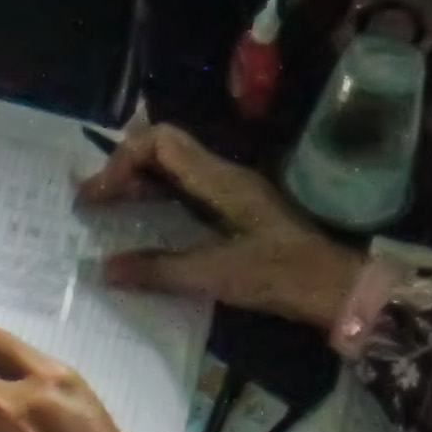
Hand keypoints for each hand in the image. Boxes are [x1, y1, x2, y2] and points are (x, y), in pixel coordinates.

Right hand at [81, 121, 365, 326]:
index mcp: (221, 179)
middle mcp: (225, 176)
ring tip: (111, 214)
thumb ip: (161, 270)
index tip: (99, 195)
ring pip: (177, 173)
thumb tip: (104, 268)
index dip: (123, 159)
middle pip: (165, 152)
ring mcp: (234, 193)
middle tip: (94, 203)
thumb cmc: (281, 275)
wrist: (337, 289)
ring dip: (141, 187)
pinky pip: (190, 195)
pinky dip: (161, 204)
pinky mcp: (240, 213)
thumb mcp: (218, 275)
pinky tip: (148, 231)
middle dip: (125, 170)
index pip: (160, 141)